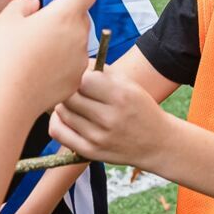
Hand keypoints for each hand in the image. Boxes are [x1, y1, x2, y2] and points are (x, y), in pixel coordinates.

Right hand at [0, 0, 97, 114]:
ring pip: (77, 40)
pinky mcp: (77, 78)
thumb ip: (24, 3)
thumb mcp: (7, 18)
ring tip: (36, 49)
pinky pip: (73, 61)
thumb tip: (35, 5)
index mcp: (66, 15)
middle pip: (80, 16)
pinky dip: (62, 59)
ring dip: (62, 38)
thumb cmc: (7, 56)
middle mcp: (80, 36)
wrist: (11, 98)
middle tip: (39, 25)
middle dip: (63, 15)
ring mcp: (81, 59)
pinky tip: (41, 67)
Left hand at [49, 66, 168, 169]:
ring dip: (63, 104)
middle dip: (69, 89)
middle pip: (69, 95)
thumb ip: (102, 72)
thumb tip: (73, 61)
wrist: (157, 143)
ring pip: (62, 112)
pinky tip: (67, 117)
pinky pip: (58, 132)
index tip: (83, 76)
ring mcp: (98, 137)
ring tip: (74, 102)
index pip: (83, 79)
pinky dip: (57, 121)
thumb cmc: (139, 108)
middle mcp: (109, 118)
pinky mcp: (90, 152)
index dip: (79, 74)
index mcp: (121, 96)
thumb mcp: (130, 86)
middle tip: (75, 89)